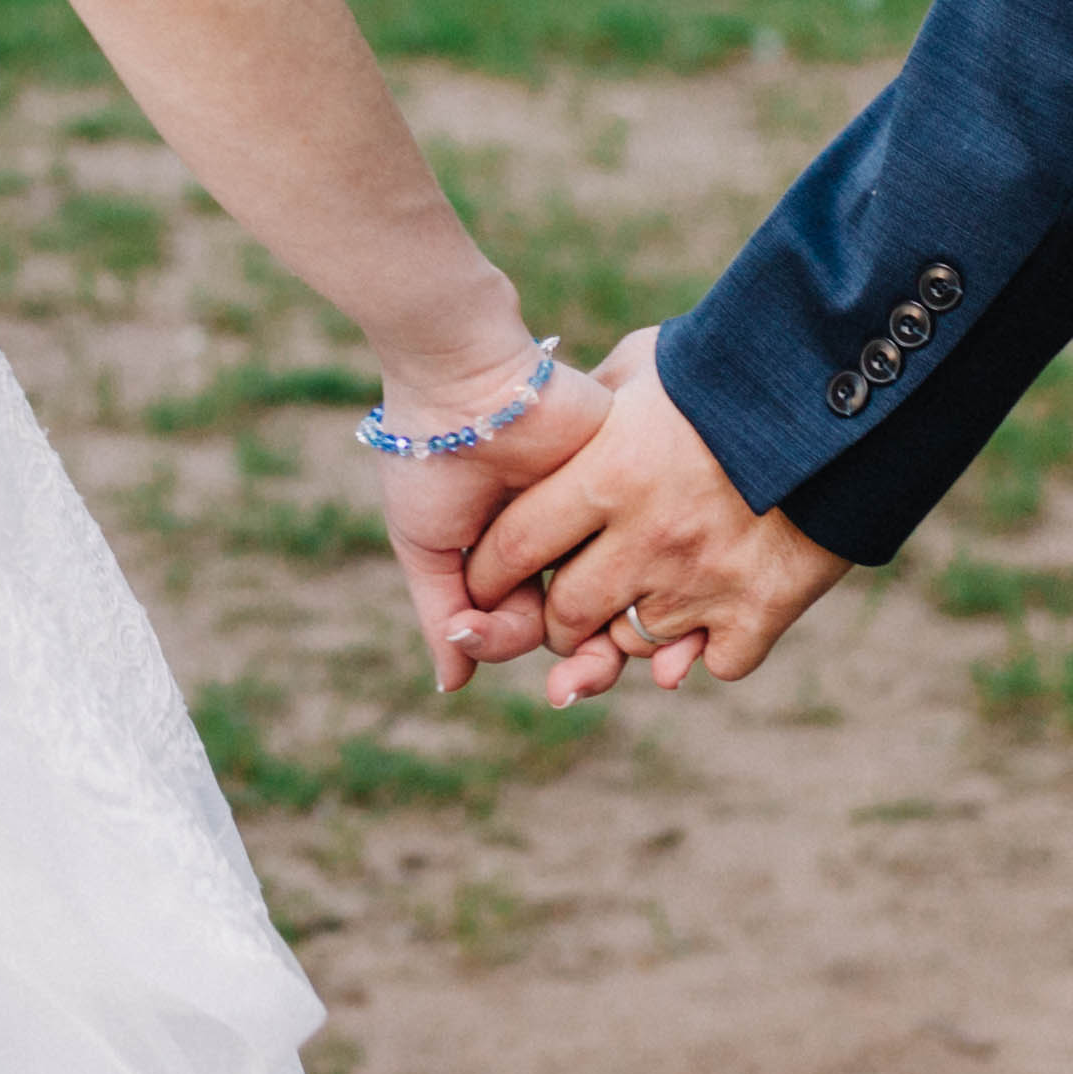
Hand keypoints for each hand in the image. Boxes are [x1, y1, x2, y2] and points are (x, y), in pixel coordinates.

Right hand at [373, 354, 607, 695]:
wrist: (466, 384)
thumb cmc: (433, 461)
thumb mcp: (427, 545)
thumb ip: (443, 615)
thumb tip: (451, 687)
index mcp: (510, 554)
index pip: (523, 621)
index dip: (501, 640)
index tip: (471, 628)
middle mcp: (561, 540)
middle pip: (581, 622)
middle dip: (577, 664)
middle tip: (568, 689)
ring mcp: (600, 515)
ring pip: (622, 598)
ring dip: (613, 643)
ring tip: (596, 664)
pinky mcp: (632, 488)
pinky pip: (645, 551)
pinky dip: (641, 587)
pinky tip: (628, 608)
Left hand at [454, 331, 850, 705]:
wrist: (845, 391)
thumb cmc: (732, 369)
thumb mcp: (646, 364)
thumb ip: (585, 406)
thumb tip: (539, 423)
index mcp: (608, 472)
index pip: (511, 551)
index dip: (492, 571)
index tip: (492, 575)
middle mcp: (649, 537)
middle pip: (565, 617)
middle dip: (557, 618)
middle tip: (569, 602)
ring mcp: (706, 581)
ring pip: (633, 647)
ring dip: (628, 632)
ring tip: (643, 596)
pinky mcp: (764, 609)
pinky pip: (714, 664)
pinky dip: (707, 650)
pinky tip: (710, 615)